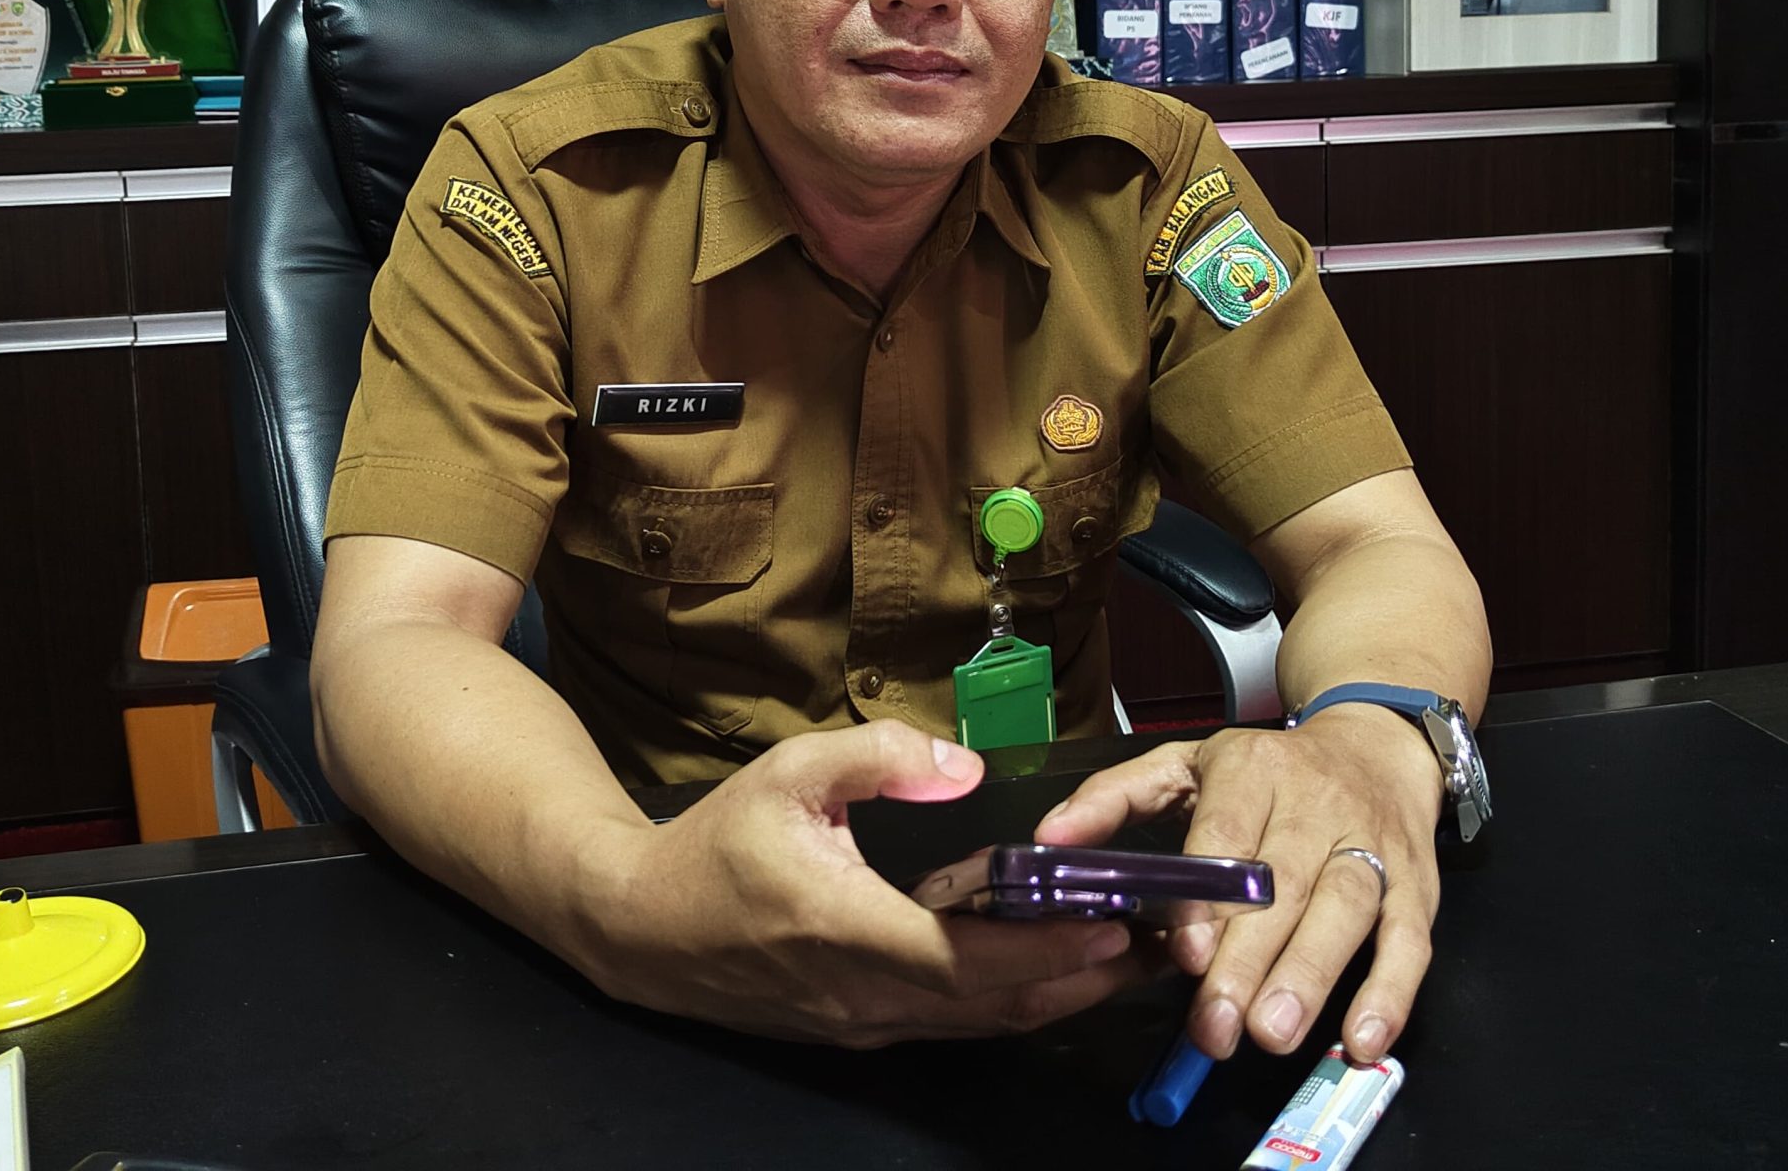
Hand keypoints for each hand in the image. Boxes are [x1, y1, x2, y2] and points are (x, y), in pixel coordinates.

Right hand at [568, 720, 1159, 1047]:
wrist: (637, 926)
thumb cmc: (715, 843)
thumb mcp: (790, 772)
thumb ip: (881, 757)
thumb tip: (965, 768)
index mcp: (849, 931)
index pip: (971, 958)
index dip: (1050, 950)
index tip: (1114, 922)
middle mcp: (863, 996)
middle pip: (993, 1006)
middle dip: (1079, 978)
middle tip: (1150, 943)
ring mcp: (860, 1024)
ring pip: (977, 1024)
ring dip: (1051, 995)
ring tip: (1119, 957)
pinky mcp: (855, 1030)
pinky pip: (948, 1024)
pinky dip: (1005, 1000)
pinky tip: (1042, 968)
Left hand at [1033, 707, 1443, 1062]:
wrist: (1376, 742)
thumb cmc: (1269, 769)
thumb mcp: (1185, 762)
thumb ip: (1114, 798)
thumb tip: (1050, 840)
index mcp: (1252, 771)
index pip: (1228, 835)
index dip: (1209, 898)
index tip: (1184, 953)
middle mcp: (1315, 805)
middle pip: (1283, 886)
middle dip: (1248, 961)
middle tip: (1216, 1026)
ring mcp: (1371, 844)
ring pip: (1345, 910)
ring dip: (1310, 977)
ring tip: (1272, 1034)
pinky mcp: (1416, 883)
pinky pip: (1410, 939)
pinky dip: (1391, 991)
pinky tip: (1361, 1037)